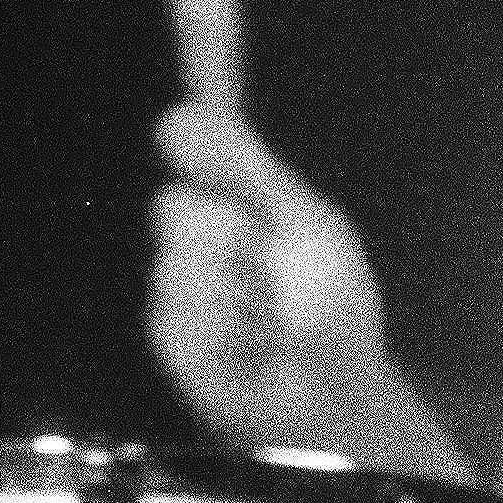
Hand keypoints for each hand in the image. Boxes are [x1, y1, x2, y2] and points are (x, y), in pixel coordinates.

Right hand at [146, 105, 397, 454]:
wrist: (333, 387)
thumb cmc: (331, 306)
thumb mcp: (305, 222)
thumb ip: (247, 167)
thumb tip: (182, 115)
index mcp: (236, 199)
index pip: (194, 147)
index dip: (190, 137)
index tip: (178, 128)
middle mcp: (198, 238)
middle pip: (176, 206)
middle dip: (228, 233)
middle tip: (267, 264)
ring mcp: (178, 288)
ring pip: (178, 260)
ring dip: (234, 288)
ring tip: (264, 315)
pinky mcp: (169, 336)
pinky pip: (178, 309)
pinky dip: (222, 324)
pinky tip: (244, 341)